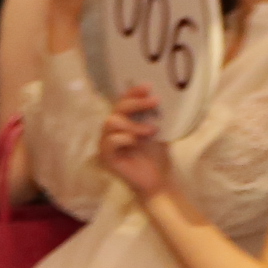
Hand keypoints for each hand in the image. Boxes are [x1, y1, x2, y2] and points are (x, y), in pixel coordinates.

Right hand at [94, 81, 174, 200]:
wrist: (159, 180)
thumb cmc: (157, 156)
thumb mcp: (159, 130)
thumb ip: (154, 115)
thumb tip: (161, 95)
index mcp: (123, 122)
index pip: (122, 102)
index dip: (132, 92)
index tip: (148, 86)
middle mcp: (112, 131)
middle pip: (116, 109)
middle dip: (136, 103)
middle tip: (155, 101)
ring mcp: (106, 144)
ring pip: (111, 122)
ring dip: (134, 124)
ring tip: (152, 131)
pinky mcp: (106, 157)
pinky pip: (110, 141)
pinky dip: (125, 138)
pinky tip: (136, 143)